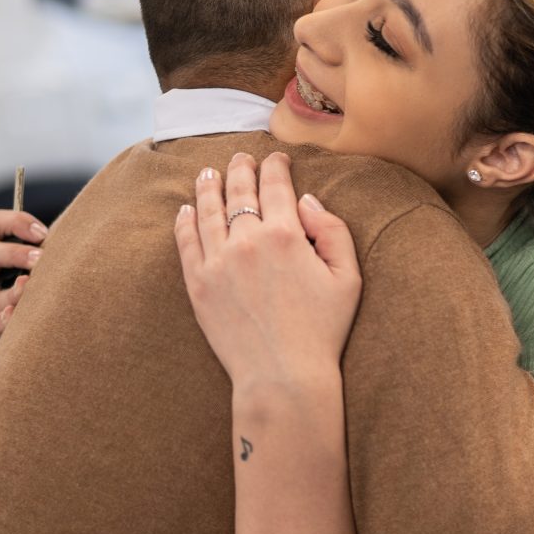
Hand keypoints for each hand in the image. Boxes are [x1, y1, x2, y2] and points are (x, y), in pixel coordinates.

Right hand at [0, 207, 48, 362]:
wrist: (22, 357)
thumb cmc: (38, 310)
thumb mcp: (40, 281)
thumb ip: (49, 262)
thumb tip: (79, 239)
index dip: (16, 223)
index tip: (43, 233)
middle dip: (15, 254)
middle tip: (41, 259)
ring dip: (15, 291)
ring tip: (31, 287)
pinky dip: (3, 321)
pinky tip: (13, 315)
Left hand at [173, 151, 360, 391]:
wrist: (283, 375)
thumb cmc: (322, 330)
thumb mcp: (348, 278)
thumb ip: (333, 230)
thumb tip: (304, 201)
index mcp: (286, 234)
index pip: (275, 186)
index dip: (276, 166)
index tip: (276, 159)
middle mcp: (247, 241)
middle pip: (239, 191)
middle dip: (241, 169)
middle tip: (241, 158)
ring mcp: (217, 261)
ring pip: (207, 210)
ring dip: (209, 186)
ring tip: (209, 173)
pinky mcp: (198, 284)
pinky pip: (186, 241)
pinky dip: (185, 220)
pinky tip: (186, 209)